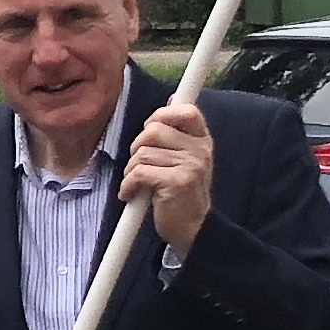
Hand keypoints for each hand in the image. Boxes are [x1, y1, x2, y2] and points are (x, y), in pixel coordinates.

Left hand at [120, 98, 214, 254]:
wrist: (193, 229)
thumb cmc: (182, 194)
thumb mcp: (187, 160)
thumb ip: (178, 134)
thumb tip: (171, 100)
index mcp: (202, 140)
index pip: (187, 111)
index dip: (162, 114)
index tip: (150, 127)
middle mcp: (200, 150)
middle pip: (154, 130)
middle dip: (137, 146)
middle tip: (139, 163)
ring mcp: (190, 165)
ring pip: (142, 153)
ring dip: (131, 170)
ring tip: (138, 183)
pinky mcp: (176, 182)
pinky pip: (139, 172)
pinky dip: (128, 185)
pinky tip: (131, 194)